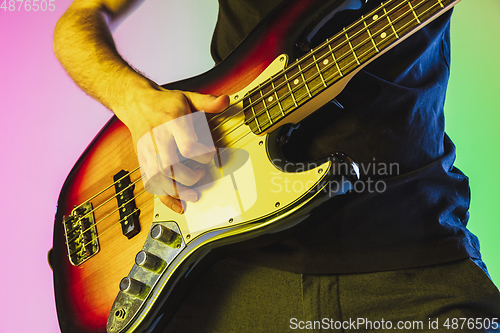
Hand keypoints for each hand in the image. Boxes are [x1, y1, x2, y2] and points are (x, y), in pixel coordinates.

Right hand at [117, 82, 229, 213]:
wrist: (135, 102)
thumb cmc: (164, 103)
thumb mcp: (187, 97)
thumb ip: (207, 101)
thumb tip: (224, 101)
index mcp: (171, 121)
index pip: (186, 145)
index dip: (202, 153)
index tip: (212, 153)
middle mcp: (157, 138)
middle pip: (171, 165)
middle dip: (189, 176)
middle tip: (202, 174)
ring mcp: (148, 151)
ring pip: (159, 178)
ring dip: (178, 191)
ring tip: (194, 195)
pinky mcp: (143, 161)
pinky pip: (151, 184)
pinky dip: (165, 198)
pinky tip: (178, 206)